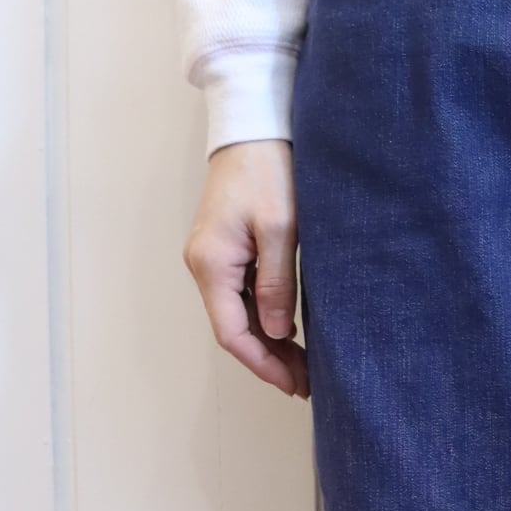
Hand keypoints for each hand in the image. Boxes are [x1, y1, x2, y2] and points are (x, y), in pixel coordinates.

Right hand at [182, 139, 308, 398]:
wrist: (254, 127)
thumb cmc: (268, 169)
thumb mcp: (280, 228)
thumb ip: (277, 282)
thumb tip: (275, 331)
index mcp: (211, 263)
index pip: (231, 332)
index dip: (262, 363)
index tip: (292, 383)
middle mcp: (204, 265)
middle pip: (233, 328)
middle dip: (269, 358)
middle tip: (306, 382)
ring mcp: (213, 258)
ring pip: (239, 315)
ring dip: (269, 341)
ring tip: (304, 365)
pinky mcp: (227, 250)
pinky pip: (243, 296)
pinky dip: (266, 318)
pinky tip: (291, 330)